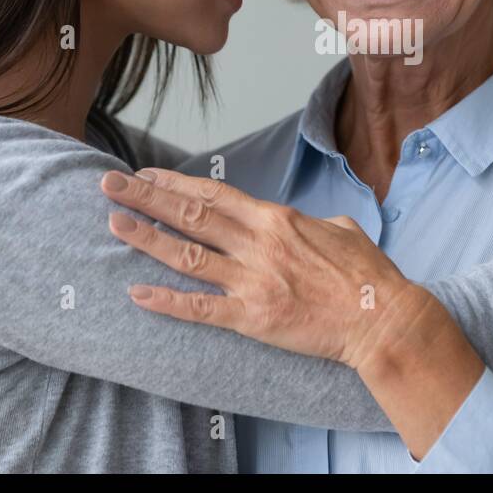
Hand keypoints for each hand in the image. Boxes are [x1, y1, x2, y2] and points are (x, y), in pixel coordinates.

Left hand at [100, 168, 439, 370]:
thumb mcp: (342, 229)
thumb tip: (302, 223)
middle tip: (109, 185)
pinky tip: (137, 293)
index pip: (214, 194)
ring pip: (187, 255)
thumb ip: (312, 223)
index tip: (145, 174)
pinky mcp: (254, 318)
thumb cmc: (368, 275)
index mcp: (276, 218)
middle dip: (146, 198)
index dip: (175, 183)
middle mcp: (259, 244)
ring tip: (113, 224)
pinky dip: (166, 301)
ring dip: (147, 239)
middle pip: (191, 215)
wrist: (383, 318)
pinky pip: (200, 308)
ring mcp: (254, 281)